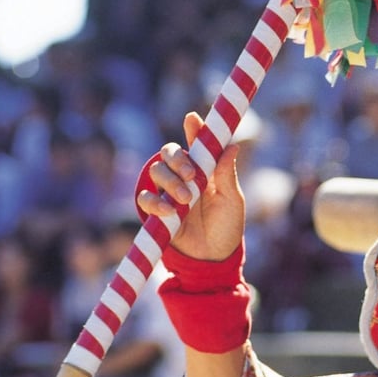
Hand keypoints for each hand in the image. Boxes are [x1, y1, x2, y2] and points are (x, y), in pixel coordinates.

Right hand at [136, 112, 245, 260]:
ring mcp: (168, 192)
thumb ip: (226, 174)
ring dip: (169, 180)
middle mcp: (185, 177)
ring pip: (156, 171)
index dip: (194, 129)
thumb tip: (232, 146)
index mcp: (206, 170)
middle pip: (170, 152)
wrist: (213, 258)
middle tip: (190, 173)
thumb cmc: (227, 227)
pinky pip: (145, 197)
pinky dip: (155, 201)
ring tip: (185, 198)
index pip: (198, 144)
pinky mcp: (156, 211)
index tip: (192, 118)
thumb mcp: (232, 200)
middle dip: (177, 158)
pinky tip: (168, 211)